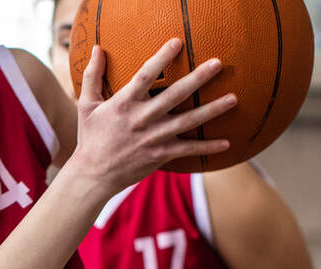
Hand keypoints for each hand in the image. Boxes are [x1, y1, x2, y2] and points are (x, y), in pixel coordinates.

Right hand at [66, 40, 235, 194]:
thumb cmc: (90, 138)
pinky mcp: (160, 155)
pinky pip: (188, 150)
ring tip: (233, 98)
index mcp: (124, 103)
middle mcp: (141, 119)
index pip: (145, 75)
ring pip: (188, 121)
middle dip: (198, 78)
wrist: (93, 174)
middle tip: (218, 63)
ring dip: (212, 110)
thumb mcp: (86, 105)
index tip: (177, 42)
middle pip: (174, 95)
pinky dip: (207, 147)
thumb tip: (97, 49)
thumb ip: (92, 76)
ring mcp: (153, 138)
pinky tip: (227, 142)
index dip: (161, 58)